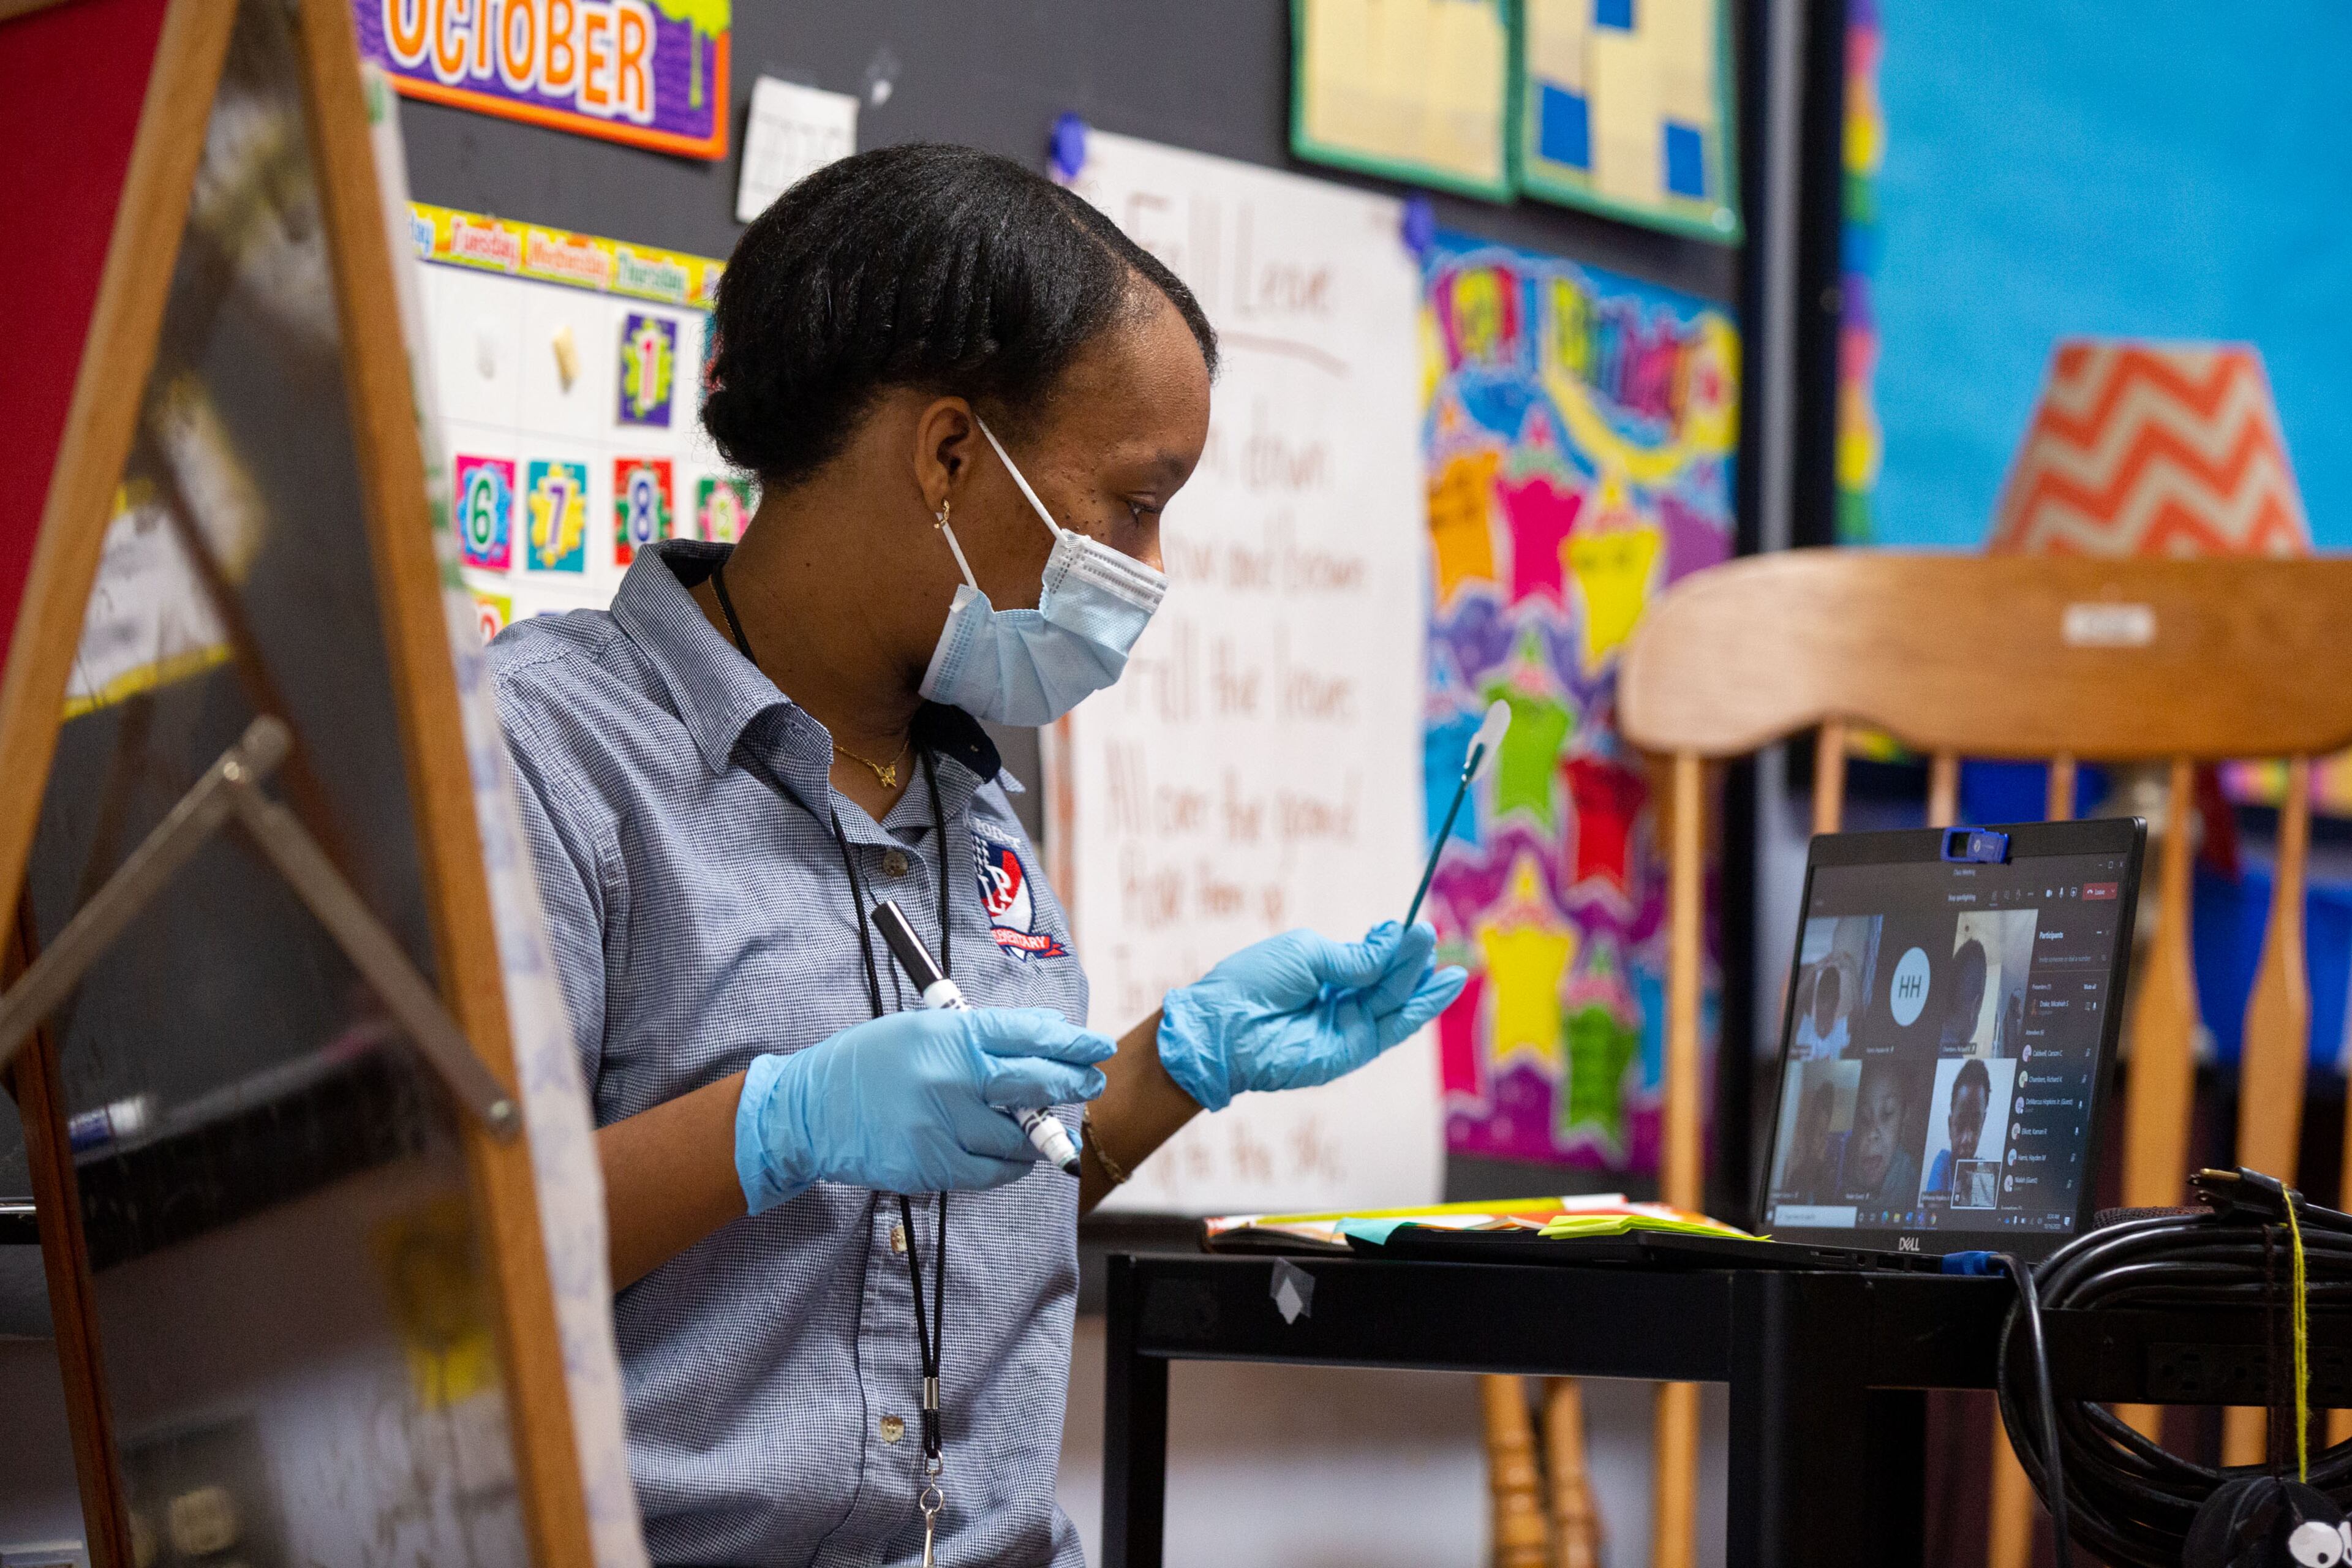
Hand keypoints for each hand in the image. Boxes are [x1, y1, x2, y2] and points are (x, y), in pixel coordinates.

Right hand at [736, 1007, 1114, 1211]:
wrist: (809, 1111)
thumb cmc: (870, 1064)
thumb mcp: (920, 1029)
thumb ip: (979, 1035)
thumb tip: (1043, 1033)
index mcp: (948, 1034)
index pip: (1027, 1034)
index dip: (1070, 1041)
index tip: (1096, 1047)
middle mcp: (949, 1077)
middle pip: (1035, 1082)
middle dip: (1073, 1082)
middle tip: (1091, 1081)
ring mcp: (941, 1125)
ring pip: (1019, 1136)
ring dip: (1042, 1133)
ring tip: (1047, 1128)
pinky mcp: (932, 1165)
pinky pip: (993, 1172)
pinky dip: (1011, 1165)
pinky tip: (1014, 1155)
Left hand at [1156, 922, 1467, 1111]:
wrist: (1226, 1026)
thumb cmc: (1255, 981)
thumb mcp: (1308, 954)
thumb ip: (1355, 956)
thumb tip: (1393, 939)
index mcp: (1323, 973)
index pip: (1369, 960)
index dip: (1392, 945)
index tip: (1409, 927)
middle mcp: (1339, 1000)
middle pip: (1387, 979)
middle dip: (1410, 958)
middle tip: (1429, 934)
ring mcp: (1349, 1025)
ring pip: (1395, 1000)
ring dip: (1421, 979)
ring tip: (1442, 956)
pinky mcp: (1355, 1050)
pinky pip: (1396, 1027)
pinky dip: (1422, 1008)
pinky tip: (1445, 986)